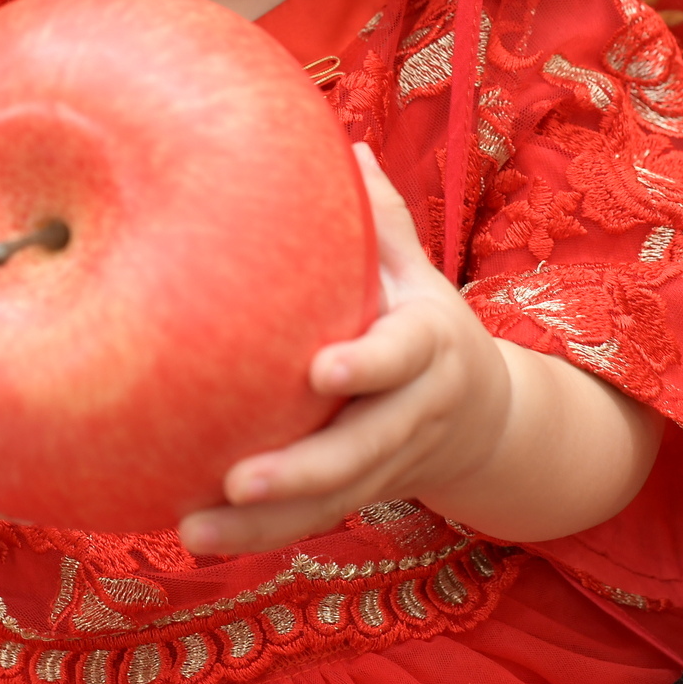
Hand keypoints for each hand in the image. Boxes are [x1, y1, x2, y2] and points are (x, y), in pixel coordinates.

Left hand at [177, 144, 510, 554]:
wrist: (489, 417)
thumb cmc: (426, 321)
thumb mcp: (417, 271)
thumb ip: (383, 220)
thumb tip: (347, 144)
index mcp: (429, 345)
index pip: (402, 356)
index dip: (368, 365)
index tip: (321, 371)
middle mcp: (416, 411)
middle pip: (362, 450)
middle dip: (301, 472)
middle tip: (236, 480)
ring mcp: (392, 463)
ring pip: (332, 501)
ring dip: (264, 526)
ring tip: (193, 532)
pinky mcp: (364, 496)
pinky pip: (312, 522)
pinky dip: (259, 537)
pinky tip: (193, 538)